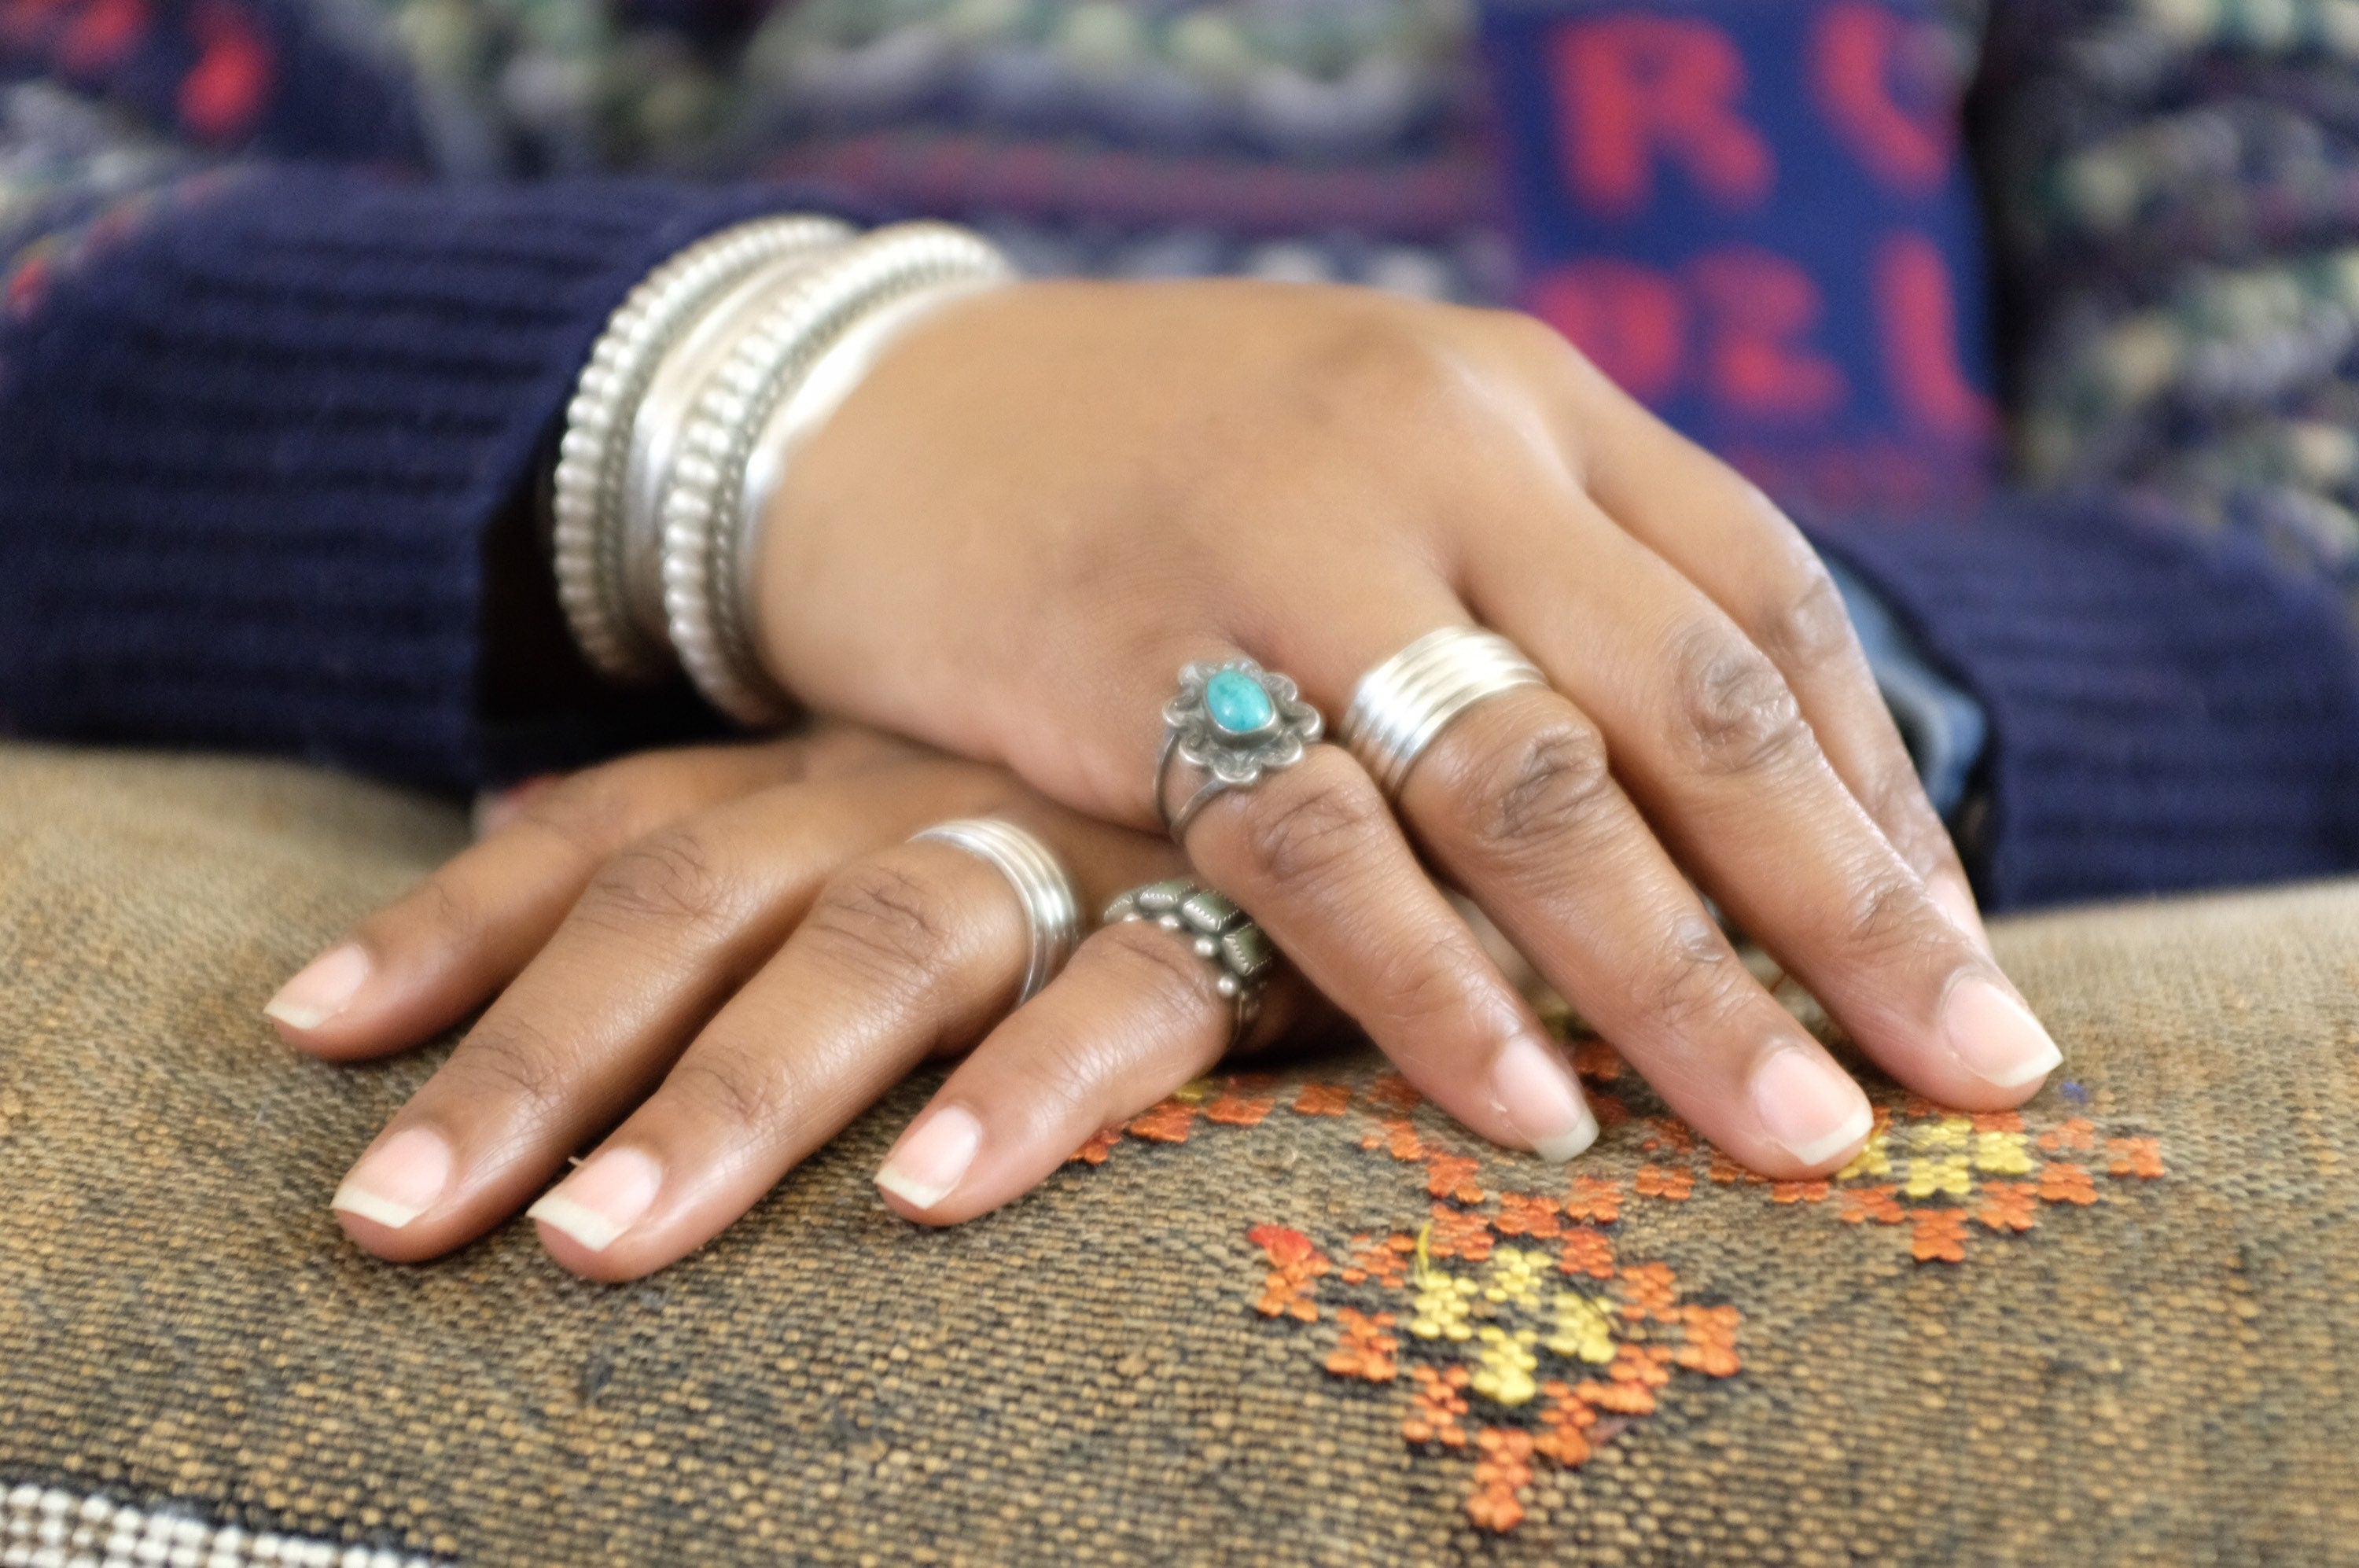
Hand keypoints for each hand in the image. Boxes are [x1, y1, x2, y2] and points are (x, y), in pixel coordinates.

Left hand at [265, 724, 1319, 1278]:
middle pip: (700, 896)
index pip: (626, 823)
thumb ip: (789, 847)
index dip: (465, 922)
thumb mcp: (962, 806)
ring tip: (596, 1246)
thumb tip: (544, 880)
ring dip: (736, 1093)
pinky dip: (1032, 1090)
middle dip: (535, 1053)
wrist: (1448, 725)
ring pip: (881, 941)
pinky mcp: (1258, 907)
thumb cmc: (1177, 811)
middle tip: (389, 1218)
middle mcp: (941, 777)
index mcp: (855, 758)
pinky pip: (1135, 993)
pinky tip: (934, 1202)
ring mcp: (1089, 831)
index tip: (309, 1029)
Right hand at [756, 278, 2055, 1175]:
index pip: (1760, 603)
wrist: (884, 408)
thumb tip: (1729, 831)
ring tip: (1797, 1138)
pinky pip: (1316, 843)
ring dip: (1677, 977)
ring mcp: (1290, 542)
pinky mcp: (1141, 652)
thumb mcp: (1396, 470)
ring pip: (1526, 777)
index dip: (1876, 795)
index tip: (1955, 962)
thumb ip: (1549, 597)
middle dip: (1846, 903)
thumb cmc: (1171, 472)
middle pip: (1689, 695)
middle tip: (1974, 1074)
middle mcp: (1439, 447)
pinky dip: (1430, 988)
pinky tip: (1531, 1109)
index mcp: (1526, 402)